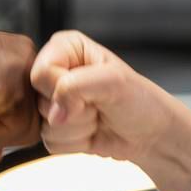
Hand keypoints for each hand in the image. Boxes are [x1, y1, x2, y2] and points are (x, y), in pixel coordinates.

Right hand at [30, 30, 190, 168]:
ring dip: (77, 128)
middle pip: (39, 100)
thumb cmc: (140, 101)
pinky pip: (50, 142)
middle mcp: (56, 71)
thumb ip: (75, 87)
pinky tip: (93, 132)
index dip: (62, 89)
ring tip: (98, 117)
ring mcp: (55, 101)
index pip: (40, 73)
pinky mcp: (57, 127)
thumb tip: (53, 115)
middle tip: (98, 105)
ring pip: (44, 125)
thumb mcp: (113, 82)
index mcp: (65, 47)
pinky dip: (76, 143)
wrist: (152, 134)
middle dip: (73, 111)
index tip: (90, 92)